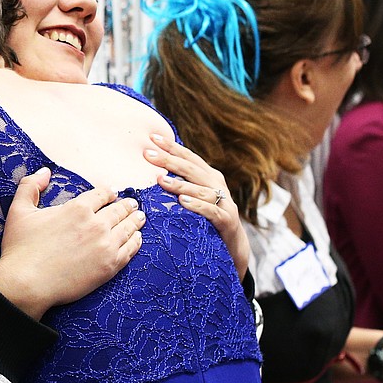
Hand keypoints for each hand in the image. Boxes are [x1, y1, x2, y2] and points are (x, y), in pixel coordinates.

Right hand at [0, 167, 144, 319]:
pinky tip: (137, 239)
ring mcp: (105, 245)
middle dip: (127, 205)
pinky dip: (136, 242)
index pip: (102, 194)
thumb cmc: (21, 249)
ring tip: (140, 218)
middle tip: (132, 204)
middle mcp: (96, 224)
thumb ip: (30, 186)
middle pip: (119, 210)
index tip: (112, 194)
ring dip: (135, 220)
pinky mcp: (109, 266)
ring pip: (128, 228)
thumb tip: (44, 172)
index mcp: (77, 208)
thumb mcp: (19, 211)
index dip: (109, 193)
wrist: (27, 283)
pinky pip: (130, 249)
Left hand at [144, 134, 249, 278]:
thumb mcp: (195, 197)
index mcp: (209, 176)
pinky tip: (182, 202)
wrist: (234, 245)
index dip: (171, 147)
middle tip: (148, 154)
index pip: (188, 157)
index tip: (152, 137)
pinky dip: (197, 205)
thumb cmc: (208, 219)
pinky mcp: (227, 220)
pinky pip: (211, 211)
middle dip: (169, 160)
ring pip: (201, 190)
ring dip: (180, 184)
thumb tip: (153, 171)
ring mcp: (224, 202)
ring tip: (161, 180)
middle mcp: (217, 185)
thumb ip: (181, 183)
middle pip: (192, 169)